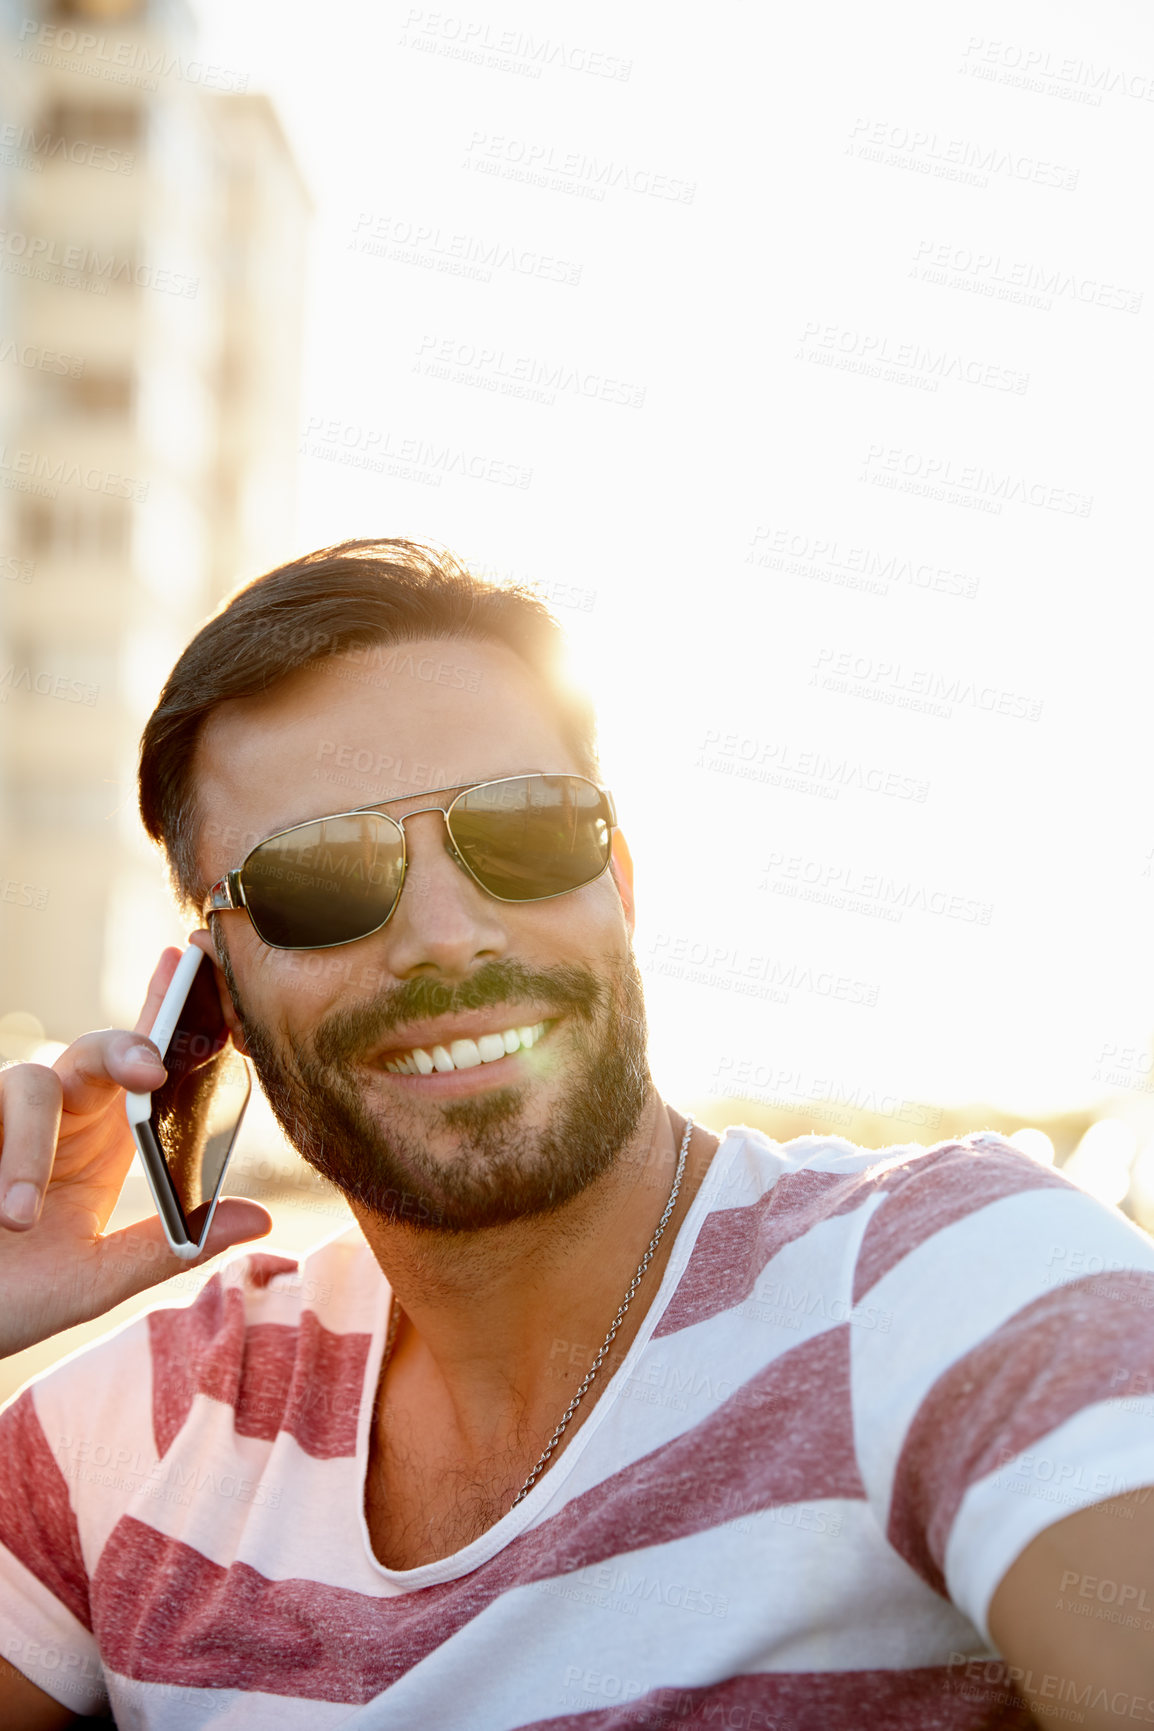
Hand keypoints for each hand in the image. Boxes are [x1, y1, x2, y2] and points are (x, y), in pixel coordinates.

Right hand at [0, 947, 271, 1358]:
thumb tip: (260, 1220)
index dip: (165, 1010)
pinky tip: (2, 1210)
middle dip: (126, 1048)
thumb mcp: (95, 1280)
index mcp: (106, 1136)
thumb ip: (170, 1246)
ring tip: (18, 1218)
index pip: (144, 1060)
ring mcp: (3, 1121)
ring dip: (29, 1149)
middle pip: (95, 1050)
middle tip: (151, 1072)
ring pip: (29, 1083)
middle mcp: (59, 1116)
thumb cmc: (13, 1297)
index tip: (189, 963)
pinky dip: (2, 1158)